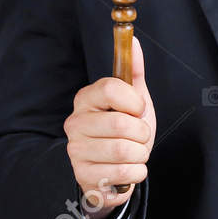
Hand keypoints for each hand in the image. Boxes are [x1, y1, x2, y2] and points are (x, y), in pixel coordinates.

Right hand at [65, 36, 155, 218]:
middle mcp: (75, 123)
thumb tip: (135, 41)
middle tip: (139, 137)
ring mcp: (76, 151)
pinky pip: (123, 174)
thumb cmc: (124, 131)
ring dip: (140, 154)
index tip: (138, 110)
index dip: (135, 102)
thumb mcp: (133, 100)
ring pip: (124, 151)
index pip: (111, 89)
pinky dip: (137, 173)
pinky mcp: (83, 177)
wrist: (115, 170)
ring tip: (134, 153)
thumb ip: (133, 71)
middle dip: (142, 134)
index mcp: (86, 99)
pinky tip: (130, 169)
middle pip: (121, 125)